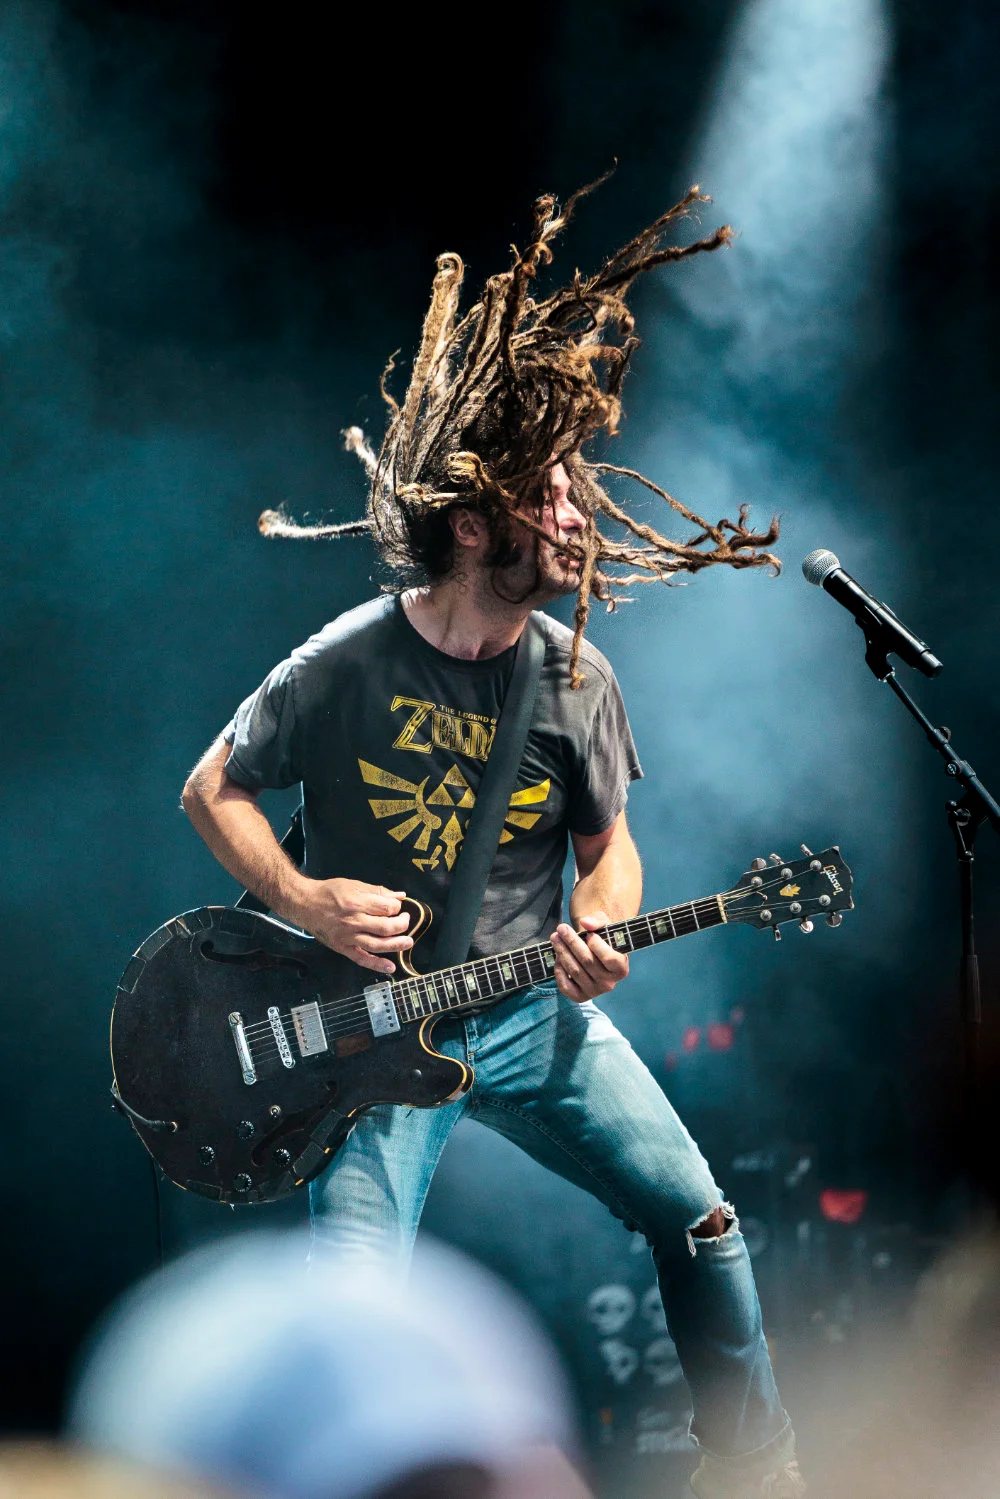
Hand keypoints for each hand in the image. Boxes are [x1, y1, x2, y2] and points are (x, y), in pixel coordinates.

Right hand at [290, 878, 412, 974]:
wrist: (305, 904)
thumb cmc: (328, 892)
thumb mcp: (354, 885)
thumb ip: (377, 891)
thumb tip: (400, 896)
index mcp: (357, 902)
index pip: (387, 908)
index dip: (397, 907)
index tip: (397, 906)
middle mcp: (353, 921)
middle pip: (385, 927)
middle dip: (401, 925)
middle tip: (405, 921)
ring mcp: (348, 937)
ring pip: (377, 945)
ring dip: (396, 945)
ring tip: (408, 942)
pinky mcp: (342, 948)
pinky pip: (361, 959)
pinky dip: (376, 965)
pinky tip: (390, 967)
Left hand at [549, 912, 628, 1002]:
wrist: (594, 953)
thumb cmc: (602, 938)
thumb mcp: (605, 925)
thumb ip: (598, 920)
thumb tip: (585, 922)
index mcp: (621, 969)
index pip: (609, 958)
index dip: (597, 945)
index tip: (589, 934)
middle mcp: (609, 984)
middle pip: (587, 962)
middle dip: (572, 943)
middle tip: (561, 928)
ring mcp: (594, 992)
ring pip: (575, 971)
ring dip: (562, 952)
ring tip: (555, 937)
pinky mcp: (580, 997)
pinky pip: (565, 986)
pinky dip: (559, 971)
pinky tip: (557, 957)